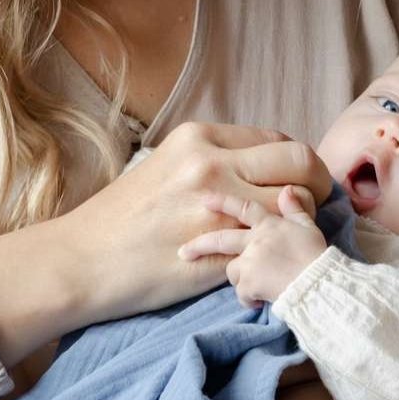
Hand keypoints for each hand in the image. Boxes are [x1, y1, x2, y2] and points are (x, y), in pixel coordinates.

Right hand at [53, 122, 330, 323]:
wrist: (82, 260)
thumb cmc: (121, 218)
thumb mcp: (165, 166)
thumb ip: (214, 161)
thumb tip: (260, 168)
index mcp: (199, 139)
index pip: (278, 140)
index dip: (296, 164)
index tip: (294, 183)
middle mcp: (211, 165)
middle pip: (301, 163)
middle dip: (317, 185)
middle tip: (310, 207)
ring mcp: (216, 210)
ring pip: (293, 206)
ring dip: (301, 222)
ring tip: (292, 235)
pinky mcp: (216, 252)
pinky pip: (269, 247)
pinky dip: (275, 253)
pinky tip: (267, 261)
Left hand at [178, 184, 326, 307]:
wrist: (317, 282)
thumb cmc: (316, 255)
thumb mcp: (308, 227)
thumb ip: (295, 209)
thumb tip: (288, 189)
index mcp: (269, 224)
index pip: (243, 207)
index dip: (223, 202)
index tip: (204, 199)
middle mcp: (255, 240)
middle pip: (221, 240)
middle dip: (199, 245)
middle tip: (183, 252)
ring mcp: (249, 261)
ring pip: (232, 270)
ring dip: (241, 279)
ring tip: (260, 286)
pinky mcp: (249, 282)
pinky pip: (242, 293)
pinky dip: (249, 298)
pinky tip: (262, 300)